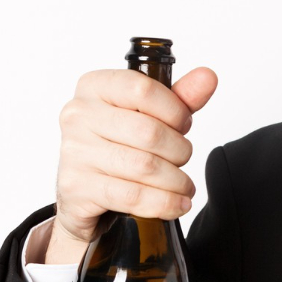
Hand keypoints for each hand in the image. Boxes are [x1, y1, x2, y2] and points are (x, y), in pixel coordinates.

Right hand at [44, 67, 218, 263]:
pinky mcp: (77, 187)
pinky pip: (132, 196)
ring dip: (176, 180)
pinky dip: (164, 202)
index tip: (184, 124)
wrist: (83, 191)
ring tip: (184, 185)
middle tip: (182, 158)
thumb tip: (208, 77)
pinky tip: (177, 204)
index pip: (142, 89)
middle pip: (148, 132)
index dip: (175, 110)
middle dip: (179, 150)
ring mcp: (74, 152)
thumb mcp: (149, 115)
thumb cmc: (118, 144)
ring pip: (144, 167)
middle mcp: (78, 115)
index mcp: (94, 87)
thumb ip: (180, 97)